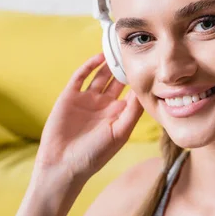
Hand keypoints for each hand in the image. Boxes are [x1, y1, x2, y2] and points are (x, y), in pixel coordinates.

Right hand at [34, 53, 142, 184]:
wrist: (63, 166)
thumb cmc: (95, 154)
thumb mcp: (120, 132)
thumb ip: (133, 111)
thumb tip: (145, 90)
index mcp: (118, 114)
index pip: (132, 91)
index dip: (139, 79)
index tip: (151, 64)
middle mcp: (104, 105)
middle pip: (117, 80)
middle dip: (125, 67)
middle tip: (134, 51)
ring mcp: (87, 100)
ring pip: (100, 76)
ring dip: (109, 64)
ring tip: (119, 49)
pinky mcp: (69, 97)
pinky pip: (80, 77)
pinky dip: (89, 66)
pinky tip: (100, 57)